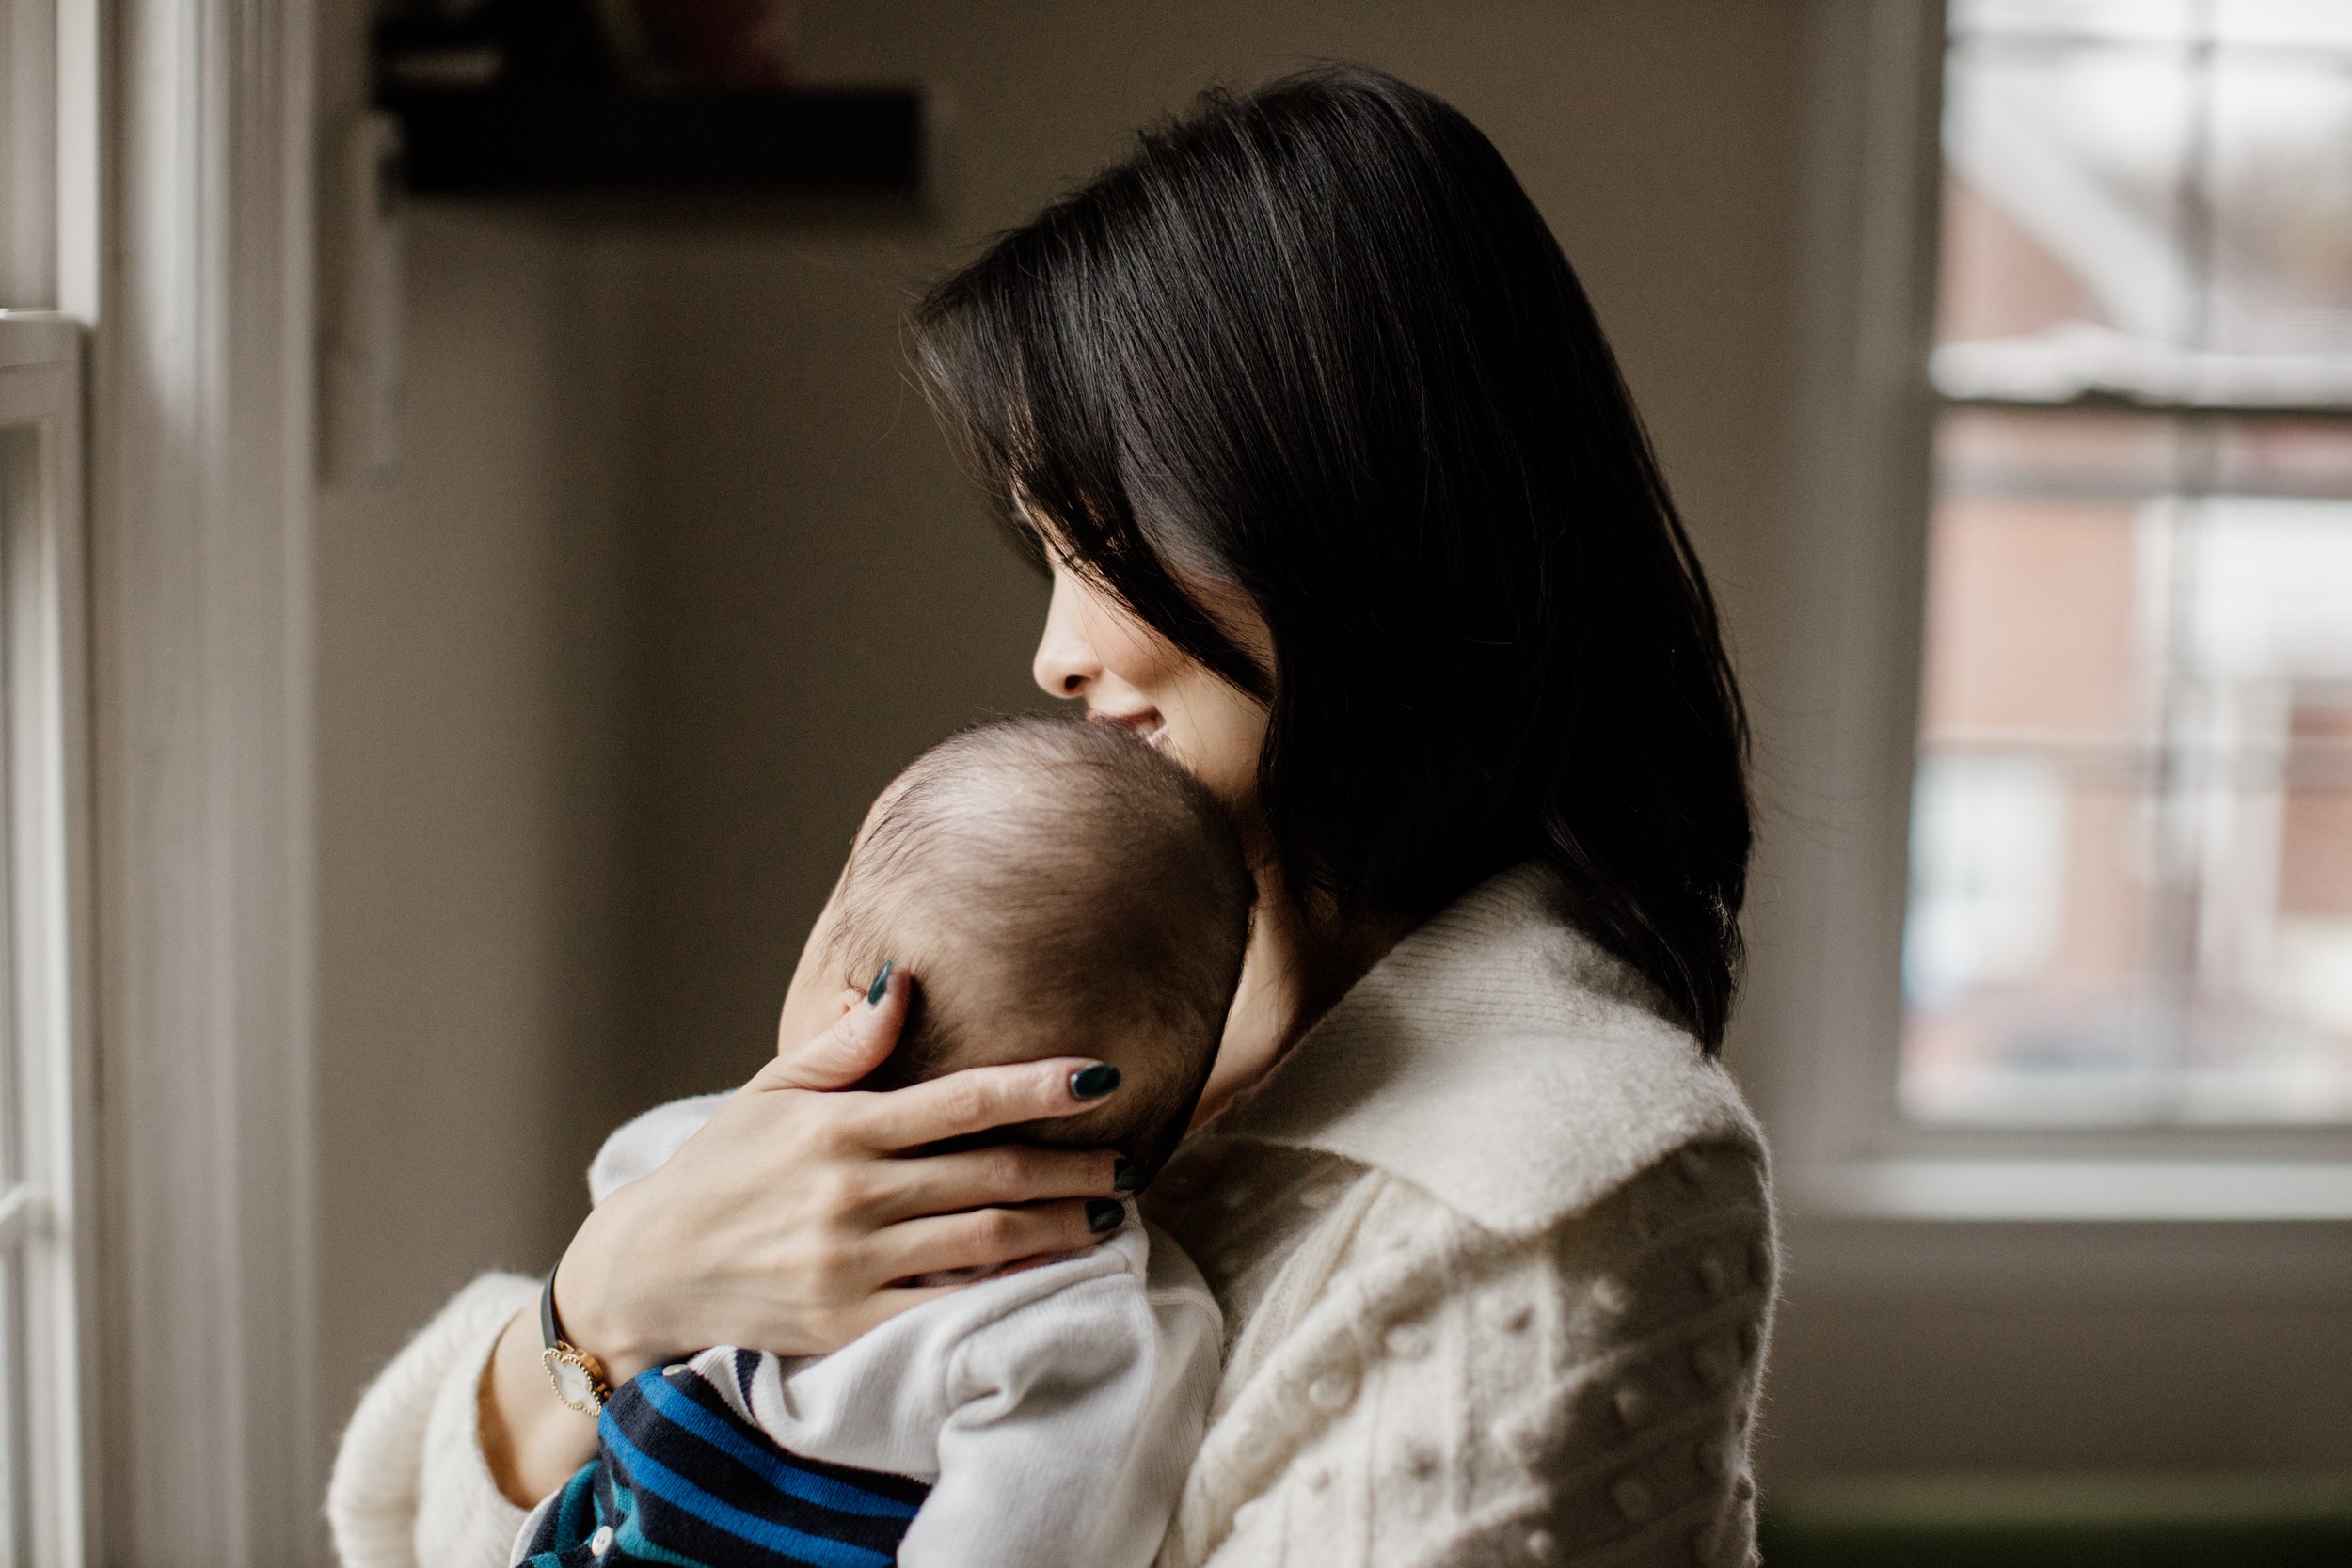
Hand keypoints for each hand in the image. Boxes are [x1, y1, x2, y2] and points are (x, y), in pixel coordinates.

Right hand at [552, 965, 1130, 1379]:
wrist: (648, 1269)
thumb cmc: (721, 1168)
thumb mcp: (772, 1090)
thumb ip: (845, 1043)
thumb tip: (904, 982)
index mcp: (840, 1126)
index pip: (962, 1100)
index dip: (1038, 1087)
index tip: (1103, 1075)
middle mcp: (852, 1193)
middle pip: (992, 1173)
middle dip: (1073, 1165)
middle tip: (1129, 1159)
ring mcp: (852, 1262)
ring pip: (985, 1240)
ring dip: (1060, 1226)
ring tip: (1111, 1212)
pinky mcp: (848, 1323)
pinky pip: (948, 1303)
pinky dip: (1008, 1288)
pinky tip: (1052, 1273)